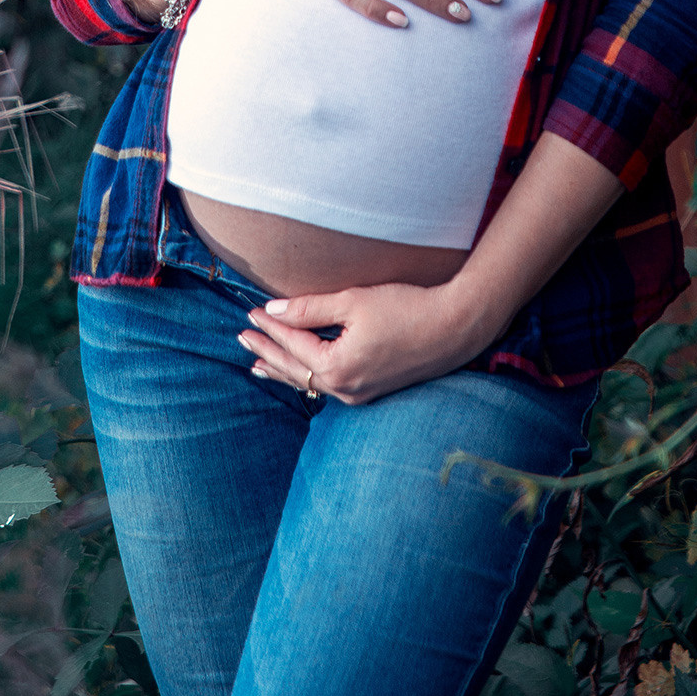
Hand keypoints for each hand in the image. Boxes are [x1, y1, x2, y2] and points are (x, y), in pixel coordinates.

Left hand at [239, 277, 498, 404]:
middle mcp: (345, 388)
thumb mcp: (353, 302)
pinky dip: (307, 376)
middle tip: (242, 338)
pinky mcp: (372, 389)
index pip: (292, 344)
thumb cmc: (406, 309)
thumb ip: (310, 309)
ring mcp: (359, 393)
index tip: (251, 311)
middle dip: (267, 352)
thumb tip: (273, 310)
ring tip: (257, 365)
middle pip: (294, 370)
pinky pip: (328, 385)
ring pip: (310, 382)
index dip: (270, 326)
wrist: (454, 328)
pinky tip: (302, 373)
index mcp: (337, 367)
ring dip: (283, 369)